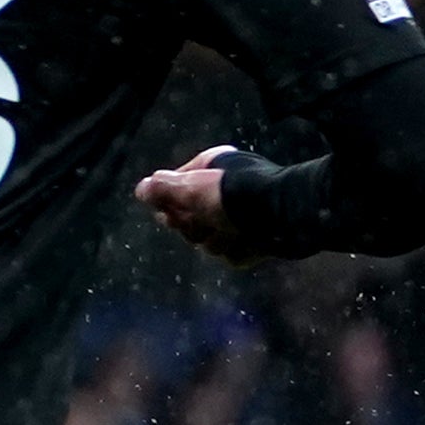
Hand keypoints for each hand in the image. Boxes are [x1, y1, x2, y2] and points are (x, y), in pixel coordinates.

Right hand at [134, 148, 268, 263]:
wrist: (283, 216)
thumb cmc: (235, 196)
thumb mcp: (190, 187)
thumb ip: (162, 188)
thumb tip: (141, 188)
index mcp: (211, 171)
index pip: (174, 190)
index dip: (169, 205)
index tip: (169, 213)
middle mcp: (225, 191)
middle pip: (189, 220)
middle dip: (194, 227)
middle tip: (205, 222)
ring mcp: (240, 217)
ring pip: (210, 240)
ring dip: (216, 240)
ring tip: (233, 231)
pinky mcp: (255, 239)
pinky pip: (233, 252)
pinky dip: (238, 250)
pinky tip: (247, 241)